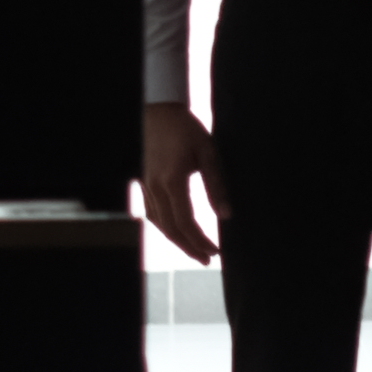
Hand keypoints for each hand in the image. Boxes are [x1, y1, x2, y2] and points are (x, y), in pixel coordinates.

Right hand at [140, 101, 225, 263]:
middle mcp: (156, 187)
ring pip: (159, 224)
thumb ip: (216, 185)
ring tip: (194, 250)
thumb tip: (227, 215)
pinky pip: (152, 213)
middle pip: (170, 229)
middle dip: (189, 247)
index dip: (201, 241)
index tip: (215, 251)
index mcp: (172, 181)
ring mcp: (147, 186)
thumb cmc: (185, 129)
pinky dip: (165, 227)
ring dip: (177, 240)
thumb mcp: (208, 153)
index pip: (186, 223)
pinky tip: (176, 231)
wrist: (158, 112)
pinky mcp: (144, 183)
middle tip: (207, 259)